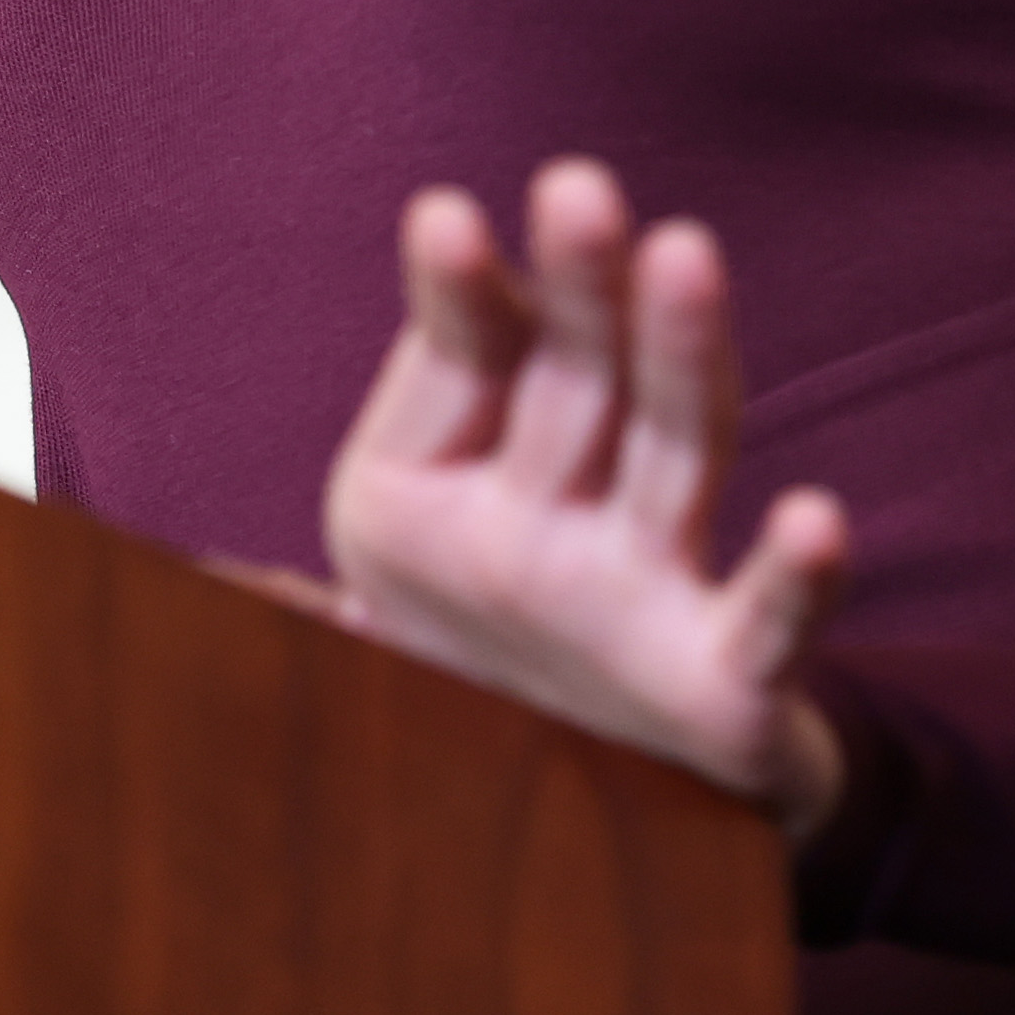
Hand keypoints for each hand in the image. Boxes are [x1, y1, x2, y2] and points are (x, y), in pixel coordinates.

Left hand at [302, 156, 851, 825]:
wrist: (616, 829)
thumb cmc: (477, 686)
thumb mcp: (365, 633)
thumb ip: (295, 608)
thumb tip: (195, 582)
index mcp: (454, 488)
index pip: (465, 363)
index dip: (461, 296)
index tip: (444, 219)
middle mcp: (562, 511)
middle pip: (578, 378)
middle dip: (577, 285)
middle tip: (577, 186)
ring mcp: (650, 584)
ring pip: (673, 452)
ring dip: (681, 354)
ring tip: (684, 252)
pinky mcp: (729, 681)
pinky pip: (764, 624)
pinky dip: (794, 580)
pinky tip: (819, 520)